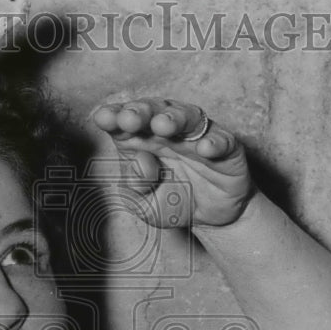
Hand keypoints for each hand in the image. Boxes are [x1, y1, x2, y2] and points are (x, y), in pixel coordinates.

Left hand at [92, 97, 253, 228]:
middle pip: (155, 110)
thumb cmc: (174, 202)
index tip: (103, 118)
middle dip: (141, 111)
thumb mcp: (145, 205)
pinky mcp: (226, 148)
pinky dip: (214, 142)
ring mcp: (198, 137)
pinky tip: (204, 150)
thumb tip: (140, 161)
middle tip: (129, 119)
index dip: (114, 116)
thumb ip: (135, 188)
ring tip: (162, 126)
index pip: (125, 121)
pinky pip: (222, 139)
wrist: (212, 218)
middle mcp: (169, 133)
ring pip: (187, 116)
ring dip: (174, 118)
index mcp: (142, 140)